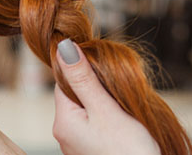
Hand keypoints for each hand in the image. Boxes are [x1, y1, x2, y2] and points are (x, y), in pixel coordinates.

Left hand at [52, 39, 159, 154]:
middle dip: (99, 88)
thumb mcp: (106, 110)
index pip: (64, 80)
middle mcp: (64, 133)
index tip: (106, 71)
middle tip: (120, 95)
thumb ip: (84, 79)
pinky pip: (97, 125)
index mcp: (62, 121)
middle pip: (76, 94)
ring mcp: (77, 144)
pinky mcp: (92, 150)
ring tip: (126, 113)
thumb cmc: (128, 152)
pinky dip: (111, 120)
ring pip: (89, 109)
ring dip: (106, 104)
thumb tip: (63, 46)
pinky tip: (126, 127)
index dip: (84, 69)